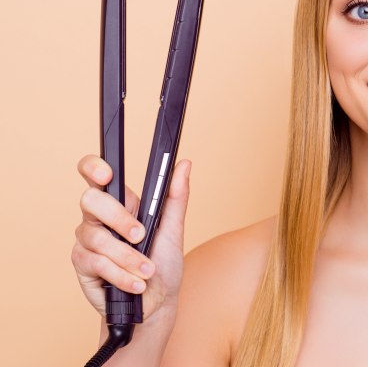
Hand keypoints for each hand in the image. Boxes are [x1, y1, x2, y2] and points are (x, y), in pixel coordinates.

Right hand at [71, 154, 191, 322]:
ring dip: (129, 257)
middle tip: (141, 236)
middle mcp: (98, 218)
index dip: (94, 168)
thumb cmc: (163, 263)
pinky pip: (98, 263)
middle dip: (119, 219)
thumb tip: (185, 164)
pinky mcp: (82, 264)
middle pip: (91, 201)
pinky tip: (136, 283)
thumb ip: (176, 196)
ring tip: (148, 270)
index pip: (96, 175)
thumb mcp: (173, 229)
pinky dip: (122, 275)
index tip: (108, 174)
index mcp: (121, 203)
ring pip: (99, 238)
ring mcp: (88, 240)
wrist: (157, 303)